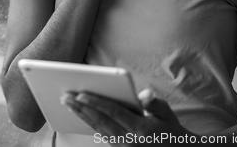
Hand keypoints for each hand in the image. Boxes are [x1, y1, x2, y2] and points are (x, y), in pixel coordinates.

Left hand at [61, 89, 191, 145]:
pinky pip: (102, 136)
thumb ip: (154, 103)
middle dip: (81, 108)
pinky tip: (81, 115)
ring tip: (68, 104)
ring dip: (82, 116)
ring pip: (97, 130)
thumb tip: (144, 94)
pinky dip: (90, 124)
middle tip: (65, 97)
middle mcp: (129, 142)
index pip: (113, 113)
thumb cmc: (171, 130)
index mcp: (140, 130)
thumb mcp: (167, 113)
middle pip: (100, 122)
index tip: (80, 94)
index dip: (96, 103)